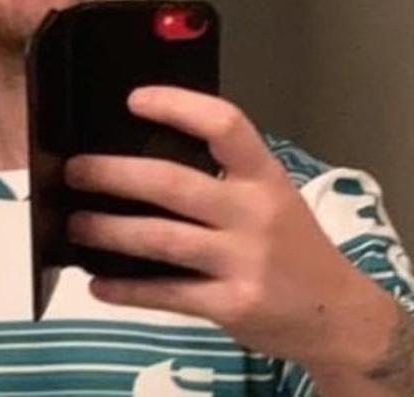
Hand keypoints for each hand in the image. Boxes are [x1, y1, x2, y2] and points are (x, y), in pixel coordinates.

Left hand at [64, 85, 398, 370]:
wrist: (337, 315)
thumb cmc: (294, 248)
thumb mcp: (274, 198)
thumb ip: (224, 179)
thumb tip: (144, 157)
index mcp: (265, 177)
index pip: (225, 125)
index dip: (178, 106)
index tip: (134, 99)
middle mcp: (255, 213)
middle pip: (174, 184)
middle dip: (115, 175)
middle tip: (76, 171)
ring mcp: (244, 261)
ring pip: (162, 240)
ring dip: (109, 231)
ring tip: (75, 225)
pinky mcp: (232, 305)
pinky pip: (168, 294)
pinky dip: (127, 289)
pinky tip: (98, 284)